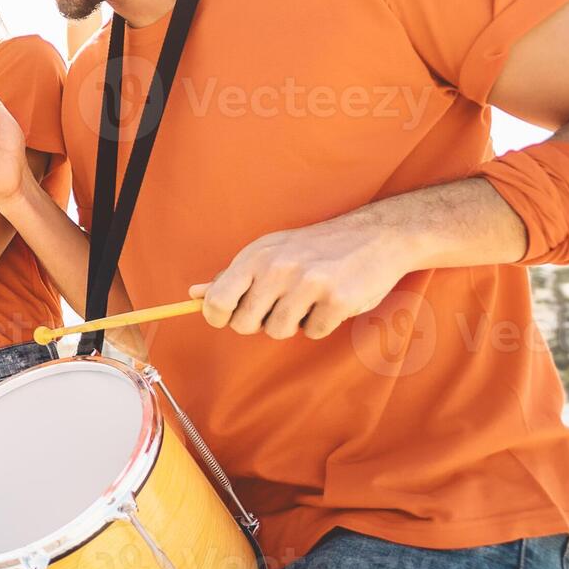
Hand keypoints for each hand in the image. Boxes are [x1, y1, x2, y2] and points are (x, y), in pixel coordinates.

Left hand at [189, 213, 419, 339]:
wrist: (374, 235)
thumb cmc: (314, 248)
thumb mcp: (269, 251)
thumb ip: (232, 276)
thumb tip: (193, 294)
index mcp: (256, 255)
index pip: (217, 301)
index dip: (219, 317)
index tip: (230, 317)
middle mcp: (278, 268)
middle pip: (244, 325)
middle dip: (259, 322)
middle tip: (279, 304)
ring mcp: (308, 284)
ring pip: (278, 331)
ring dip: (293, 322)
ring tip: (308, 298)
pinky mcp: (337, 301)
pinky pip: (313, 333)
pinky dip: (321, 323)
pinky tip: (331, 301)